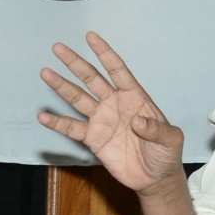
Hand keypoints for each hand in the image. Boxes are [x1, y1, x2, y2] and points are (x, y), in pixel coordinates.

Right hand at [38, 32, 183, 193]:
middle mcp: (115, 104)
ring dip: (62, 87)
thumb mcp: (170, 139)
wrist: (155, 177)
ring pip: (78, 99)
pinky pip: (72, 128)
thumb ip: (157, 129)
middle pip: (92, 79)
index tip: (90, 37)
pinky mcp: (93, 138)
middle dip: (76, 63)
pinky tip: (43, 116)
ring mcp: (102, 120)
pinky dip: (58, 123)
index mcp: (135, 98)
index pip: (118, 71)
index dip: (105, 54)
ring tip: (46, 73)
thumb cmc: (166, 153)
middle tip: (58, 48)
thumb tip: (137, 122)